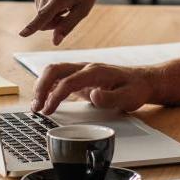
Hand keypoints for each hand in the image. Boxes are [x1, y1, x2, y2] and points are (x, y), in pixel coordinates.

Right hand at [20, 0, 108, 43]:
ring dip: (51, 12)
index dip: (32, 28)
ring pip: (40, 12)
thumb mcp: (83, 10)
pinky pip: (39, 2)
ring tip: (65, 2)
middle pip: (42, 19)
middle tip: (68, 12)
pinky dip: (48, 3)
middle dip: (53, 21)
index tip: (22, 34)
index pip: (42, 17)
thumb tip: (55, 41)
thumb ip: (67, 26)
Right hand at [31, 62, 154, 114]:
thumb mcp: (129, 97)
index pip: (68, 81)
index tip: (48, 110)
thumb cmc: (136, 89)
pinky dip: (48, 87)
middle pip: (55, 70)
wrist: (143, 81)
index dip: (55, 96)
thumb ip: (111, 98)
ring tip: (36, 106)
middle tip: (36, 108)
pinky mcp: (81, 78)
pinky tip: (44, 99)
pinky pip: (59, 78)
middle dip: (41, 87)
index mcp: (95, 72)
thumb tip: (94, 96)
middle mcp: (86, 68)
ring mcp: (82, 71)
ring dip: (42, 86)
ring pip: (54, 72)